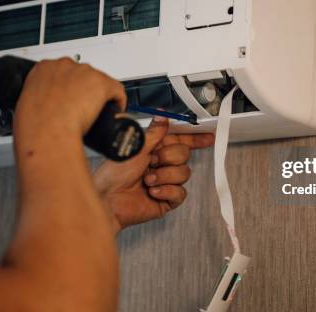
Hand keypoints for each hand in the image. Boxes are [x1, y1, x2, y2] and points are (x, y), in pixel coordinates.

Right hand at [14, 57, 126, 142]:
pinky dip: (118, 101)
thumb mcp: (27, 105)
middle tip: (83, 108)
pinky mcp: (102, 83)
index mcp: (43, 68)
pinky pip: (117, 90)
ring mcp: (84, 72)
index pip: (64, 72)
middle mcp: (65, 65)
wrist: (46, 131)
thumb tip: (44, 110)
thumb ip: (37, 100)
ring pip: (100, 82)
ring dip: (100, 96)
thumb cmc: (34, 124)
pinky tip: (115, 111)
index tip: (71, 98)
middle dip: (84, 91)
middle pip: (83, 75)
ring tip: (96, 112)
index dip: (70, 87)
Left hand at [94, 117, 214, 229]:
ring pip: (184, 173)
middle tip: (153, 160)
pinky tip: (152, 192)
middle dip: (169, 157)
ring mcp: (165, 182)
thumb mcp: (136, 147)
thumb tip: (163, 117)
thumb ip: (154, 133)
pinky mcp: (167, 199)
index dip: (195, 138)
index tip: (208, 136)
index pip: (180, 140)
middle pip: (184, 154)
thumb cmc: (113, 174)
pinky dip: (166, 191)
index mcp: (154, 149)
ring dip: (164, 176)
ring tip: (147, 180)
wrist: (107, 200)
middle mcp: (161, 164)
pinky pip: (180, 193)